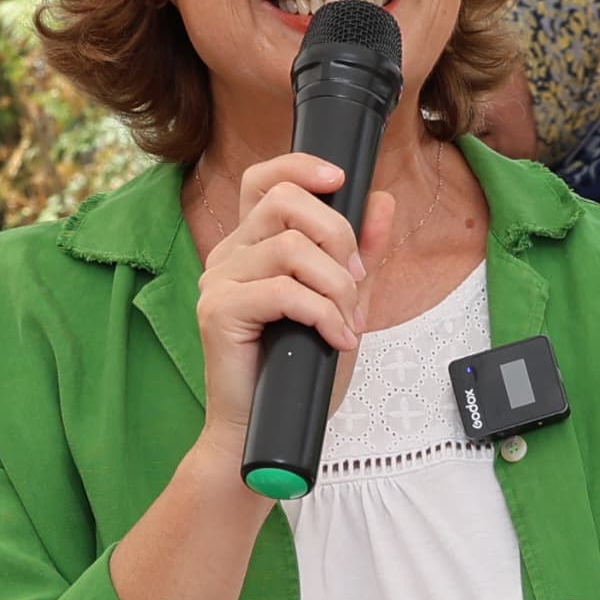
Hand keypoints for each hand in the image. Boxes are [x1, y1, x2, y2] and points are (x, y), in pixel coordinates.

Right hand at [186, 146, 385, 460]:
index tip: (339, 178)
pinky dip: (323, 313)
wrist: (263, 431)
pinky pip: (283, 291)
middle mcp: (229, 255)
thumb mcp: (341, 304)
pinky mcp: (218, 311)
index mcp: (252, 246)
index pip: (265, 181)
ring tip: (347, 322)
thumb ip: (359, 255)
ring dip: (336, 285)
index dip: (300, 167)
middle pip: (285, 202)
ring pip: (291, 247)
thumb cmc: (297, 372)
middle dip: (339, 235)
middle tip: (357, 281)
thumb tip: (382, 201)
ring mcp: (218, 281)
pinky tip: (336, 338)